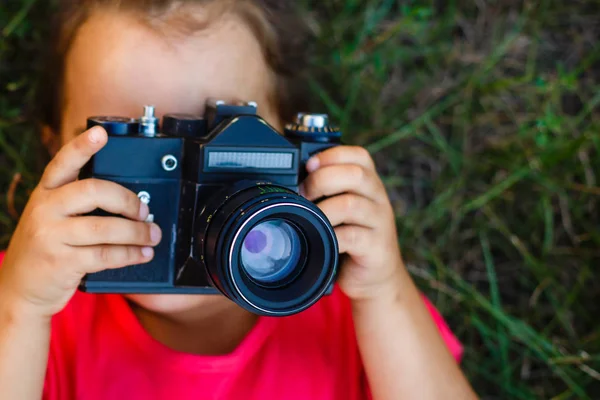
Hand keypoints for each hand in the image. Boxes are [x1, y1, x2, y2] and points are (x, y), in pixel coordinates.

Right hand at [0, 127, 161, 318]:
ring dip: (136, 232)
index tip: (101, 133)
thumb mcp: (50, 219)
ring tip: (152, 235)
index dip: (82, 146)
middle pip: (93, 191)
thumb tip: (128, 202)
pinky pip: (105, 255)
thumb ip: (78, 206)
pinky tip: (142, 254)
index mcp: (45, 194)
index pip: (63, 163)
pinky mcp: (61, 262)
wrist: (19, 291)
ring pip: (104, 227)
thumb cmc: (45, 250)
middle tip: (144, 211)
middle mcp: (45, 210)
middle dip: (127, 200)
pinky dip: (130, 254)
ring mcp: (51, 236)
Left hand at [301, 146, 404, 302]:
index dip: (332, 155)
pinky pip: (352, 236)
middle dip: (321, 180)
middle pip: (356, 174)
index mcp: (369, 182)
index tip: (309, 165)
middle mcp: (378, 197)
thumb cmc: (350, 235)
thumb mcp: (342, 207)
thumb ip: (327, 190)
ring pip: (351, 204)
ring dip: (322, 210)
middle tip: (303, 194)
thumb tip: (288, 176)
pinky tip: (321, 239)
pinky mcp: (376, 247)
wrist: (375, 276)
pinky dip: (331, 236)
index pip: (358, 155)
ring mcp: (379, 222)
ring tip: (308, 218)